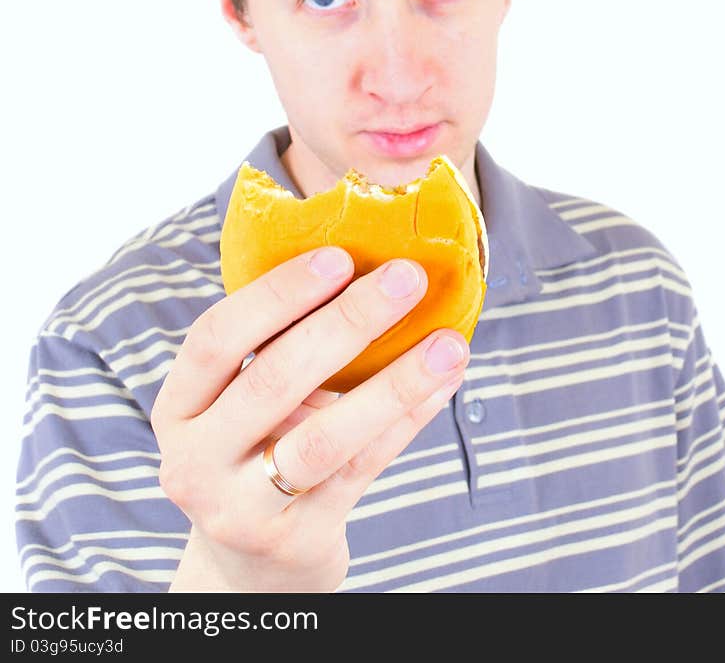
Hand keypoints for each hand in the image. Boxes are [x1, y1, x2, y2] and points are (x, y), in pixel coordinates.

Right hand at [151, 247, 468, 591]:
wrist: (251, 563)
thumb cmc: (256, 451)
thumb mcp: (243, 402)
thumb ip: (280, 347)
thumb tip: (370, 267)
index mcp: (180, 407)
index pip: (215, 338)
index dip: (277, 294)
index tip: (338, 256)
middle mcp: (196, 459)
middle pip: (273, 380)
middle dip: (348, 322)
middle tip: (406, 279)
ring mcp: (241, 507)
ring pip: (326, 437)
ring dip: (395, 383)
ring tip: (449, 344)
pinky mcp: (295, 539)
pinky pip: (363, 468)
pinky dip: (408, 421)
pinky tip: (444, 385)